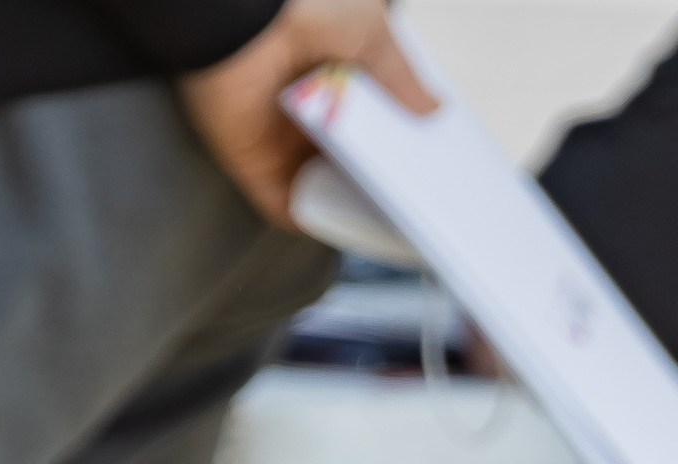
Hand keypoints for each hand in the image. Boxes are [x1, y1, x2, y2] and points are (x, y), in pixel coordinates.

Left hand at [178, 0, 436, 229]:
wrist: (245, 16)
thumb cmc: (306, 8)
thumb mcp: (373, 34)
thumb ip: (401, 77)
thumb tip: (433, 109)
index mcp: (330, 74)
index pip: (365, 120)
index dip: (392, 141)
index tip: (423, 162)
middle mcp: (303, 108)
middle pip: (343, 158)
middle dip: (375, 179)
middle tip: (412, 198)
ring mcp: (276, 139)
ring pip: (317, 186)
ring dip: (347, 205)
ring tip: (388, 222)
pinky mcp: (251, 163)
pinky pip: (282, 203)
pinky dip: (309, 219)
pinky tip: (342, 227)